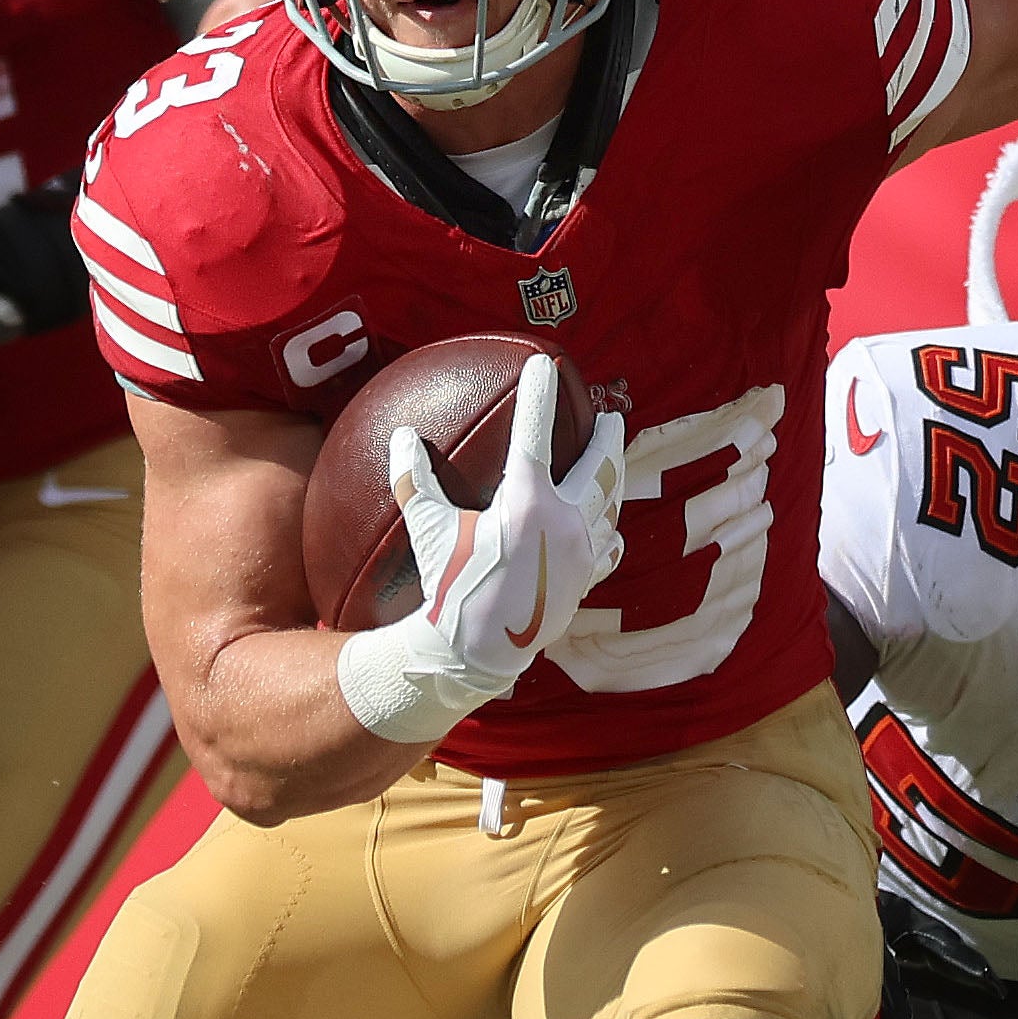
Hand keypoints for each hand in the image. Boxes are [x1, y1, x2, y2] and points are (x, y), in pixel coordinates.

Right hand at [334, 353, 629, 744]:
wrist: (478, 654)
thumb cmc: (449, 589)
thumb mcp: (430, 532)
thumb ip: (415, 482)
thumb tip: (402, 437)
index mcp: (528, 502)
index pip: (536, 433)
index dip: (539, 394)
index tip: (547, 364)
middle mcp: (566, 523)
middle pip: (598, 466)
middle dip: (606, 436)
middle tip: (612, 414)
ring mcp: (582, 554)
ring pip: (610, 504)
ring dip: (614, 478)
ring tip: (615, 463)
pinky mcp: (585, 582)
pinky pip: (608, 549)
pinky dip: (610, 532)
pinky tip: (611, 531)